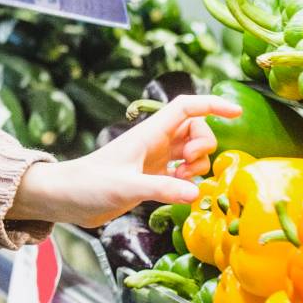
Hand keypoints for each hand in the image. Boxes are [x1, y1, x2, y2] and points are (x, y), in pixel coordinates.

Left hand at [7, 94, 235, 227]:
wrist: (65, 199)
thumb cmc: (88, 186)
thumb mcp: (125, 187)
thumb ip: (160, 189)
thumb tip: (196, 193)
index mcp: (148, 133)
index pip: (186, 107)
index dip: (212, 104)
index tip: (236, 112)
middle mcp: (154, 142)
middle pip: (195, 128)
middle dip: (205, 142)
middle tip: (190, 165)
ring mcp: (154, 159)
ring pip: (191, 150)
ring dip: (198, 163)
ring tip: (182, 180)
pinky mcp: (151, 178)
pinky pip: (183, 172)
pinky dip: (189, 179)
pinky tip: (180, 191)